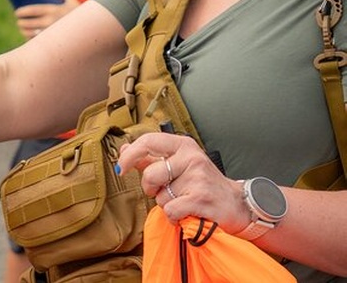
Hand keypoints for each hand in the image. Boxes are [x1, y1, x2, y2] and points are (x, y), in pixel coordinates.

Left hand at [14, 0, 78, 38]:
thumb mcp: (73, 2)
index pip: (32, 10)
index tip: (17, 13)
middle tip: (19, 22)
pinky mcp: (53, 42)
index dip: (22, 11)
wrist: (90, 28)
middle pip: (29, 23)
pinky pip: (39, 43)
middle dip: (21, 23)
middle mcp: (50, 22)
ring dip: (24, 33)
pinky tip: (29, 41)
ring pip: (32, 34)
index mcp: (52, 10)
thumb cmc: (81, 14)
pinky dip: (32, 42)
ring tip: (22, 31)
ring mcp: (51, 33)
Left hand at [116, 132, 248, 233]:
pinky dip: (174, 217)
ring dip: (166, 203)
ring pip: (160, 196)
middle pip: (150, 174)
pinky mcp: (201, 199)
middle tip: (163, 190)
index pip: (148, 141)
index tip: (121, 167)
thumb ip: (151, 158)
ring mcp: (198, 178)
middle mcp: (191, 158)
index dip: (130, 155)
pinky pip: (170, 210)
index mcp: (183, 145)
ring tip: (183, 200)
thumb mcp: (179, 164)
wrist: (236, 204)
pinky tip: (187, 212)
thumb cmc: (202, 183)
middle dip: (150, 188)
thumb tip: (124, 149)